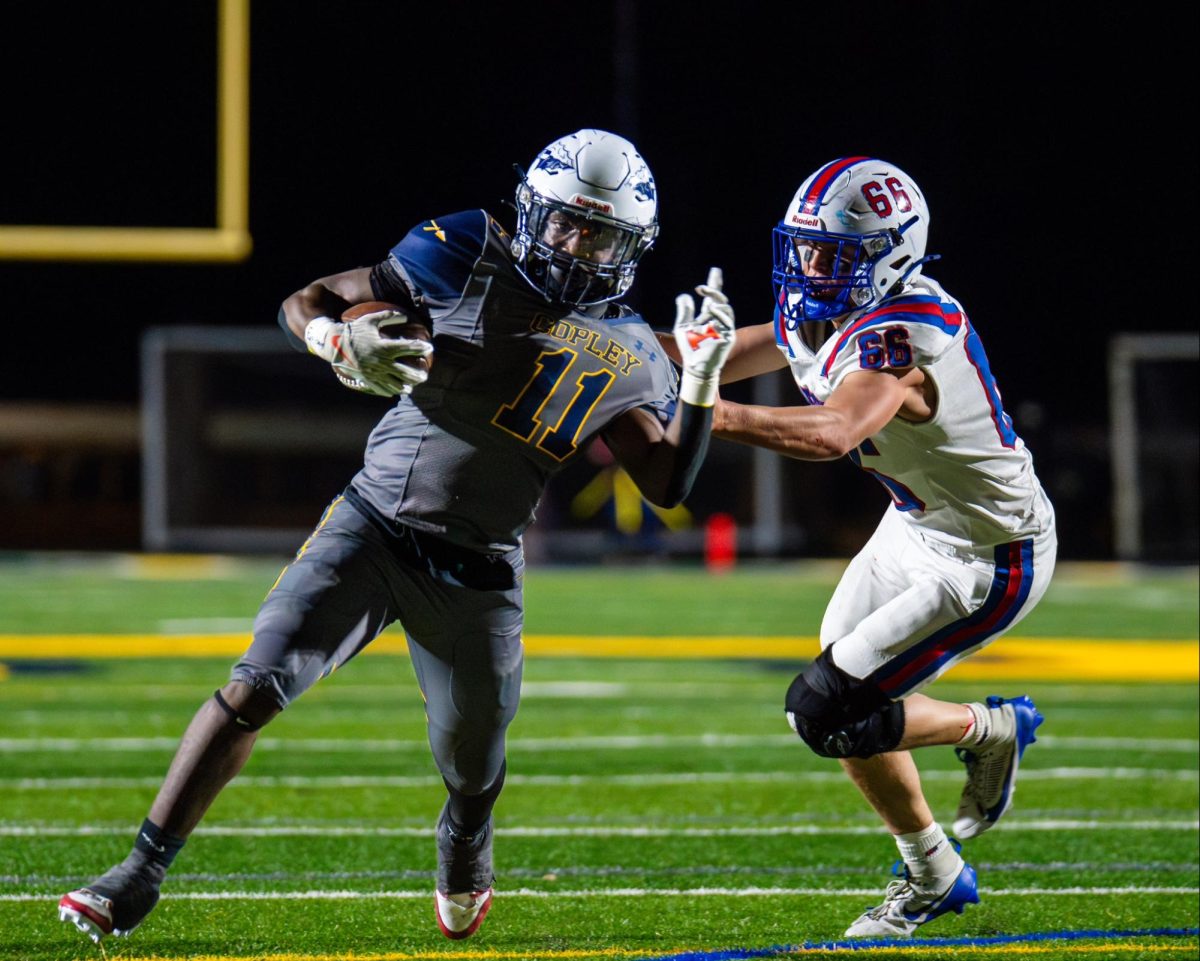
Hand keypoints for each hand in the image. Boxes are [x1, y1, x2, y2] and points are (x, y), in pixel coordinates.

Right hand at [305, 309, 432, 395]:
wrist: (334, 345)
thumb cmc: (354, 331)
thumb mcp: (370, 320)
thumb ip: (388, 316)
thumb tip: (405, 315)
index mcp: (383, 347)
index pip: (407, 348)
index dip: (420, 347)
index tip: (430, 348)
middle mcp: (381, 362)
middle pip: (405, 371)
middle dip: (417, 374)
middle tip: (425, 375)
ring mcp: (375, 373)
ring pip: (395, 383)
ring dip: (406, 386)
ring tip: (412, 386)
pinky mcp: (368, 379)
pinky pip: (382, 388)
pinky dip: (391, 390)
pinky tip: (397, 390)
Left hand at [673, 267, 735, 405]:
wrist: (696, 367)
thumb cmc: (689, 349)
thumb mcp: (682, 327)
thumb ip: (684, 311)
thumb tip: (684, 295)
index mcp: (707, 317)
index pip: (712, 297)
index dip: (714, 284)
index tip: (715, 271)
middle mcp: (717, 320)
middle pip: (720, 299)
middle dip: (714, 288)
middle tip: (704, 284)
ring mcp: (724, 327)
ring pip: (724, 307)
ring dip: (715, 298)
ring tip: (705, 294)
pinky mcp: (728, 335)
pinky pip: (726, 320)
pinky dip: (719, 313)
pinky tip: (711, 309)